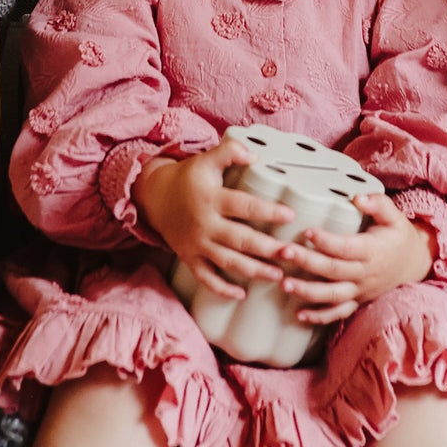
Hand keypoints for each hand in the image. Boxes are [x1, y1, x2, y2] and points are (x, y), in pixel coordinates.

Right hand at [132, 136, 293, 301]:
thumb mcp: (206, 159)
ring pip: (228, 262)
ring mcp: (196, 244)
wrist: (155, 197)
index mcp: (212, 199)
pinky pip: (206, 278)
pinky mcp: (189, 258)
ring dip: (254, 270)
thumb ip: (230, 151)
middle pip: (240, 239)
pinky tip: (241, 294)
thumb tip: (255, 155)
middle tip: (291, 254)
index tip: (290, 216)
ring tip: (278, 276)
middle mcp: (205, 224)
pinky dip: (222, 289)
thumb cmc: (188, 178)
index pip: (244, 206)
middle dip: (267, 249)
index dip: (267, 212)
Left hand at [274, 193, 436, 327]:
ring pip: (332, 295)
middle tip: (285, 252)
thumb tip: (357, 197)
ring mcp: (360, 290)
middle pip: (333, 270)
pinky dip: (319, 317)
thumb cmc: (398, 237)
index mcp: (372, 251)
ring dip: (307, 291)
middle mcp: (365, 273)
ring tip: (284, 284)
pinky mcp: (356, 301)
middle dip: (307, 262)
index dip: (326, 241)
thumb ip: (378, 204)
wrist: (412, 265)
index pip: (346, 247)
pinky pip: (338, 314)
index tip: (307, 231)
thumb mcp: (394, 217)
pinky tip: (299, 315)